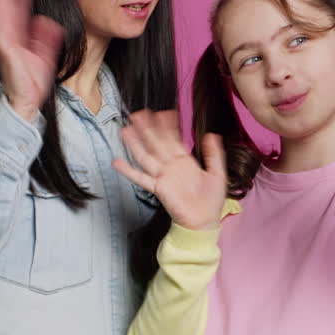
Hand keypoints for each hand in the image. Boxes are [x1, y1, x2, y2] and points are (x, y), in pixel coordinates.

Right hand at [0, 0, 63, 120]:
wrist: (27, 103)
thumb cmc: (32, 83)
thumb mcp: (44, 56)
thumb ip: (46, 39)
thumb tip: (47, 21)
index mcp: (18, 39)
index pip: (16, 12)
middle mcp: (9, 38)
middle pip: (4, 9)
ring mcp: (5, 44)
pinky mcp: (5, 51)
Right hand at [113, 110, 227, 230]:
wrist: (204, 221)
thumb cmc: (211, 200)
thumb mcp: (217, 173)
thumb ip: (214, 154)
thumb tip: (211, 134)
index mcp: (185, 161)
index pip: (174, 138)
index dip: (168, 125)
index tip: (162, 112)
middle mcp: (171, 166)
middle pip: (156, 143)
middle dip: (148, 128)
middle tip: (138, 113)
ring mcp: (163, 176)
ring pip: (147, 156)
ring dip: (136, 143)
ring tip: (126, 129)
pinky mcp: (158, 188)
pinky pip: (141, 178)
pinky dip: (129, 171)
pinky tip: (117, 162)